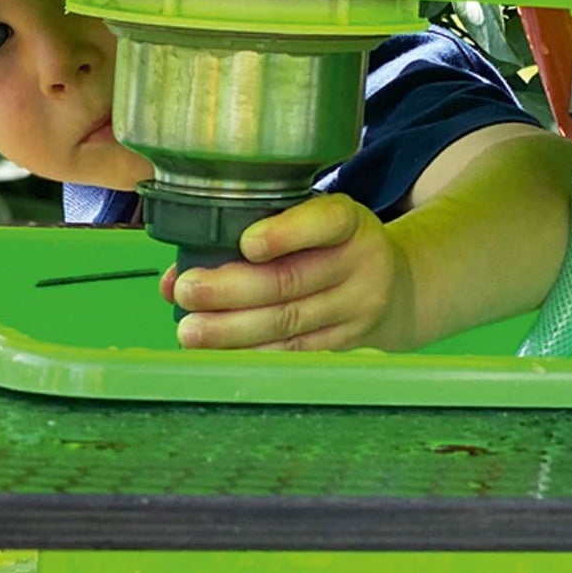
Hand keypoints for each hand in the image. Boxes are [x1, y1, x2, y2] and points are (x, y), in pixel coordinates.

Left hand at [159, 193, 416, 351]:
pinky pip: (294, 349)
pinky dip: (252, 352)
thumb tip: (173, 279)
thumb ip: (244, 236)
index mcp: (347, 220)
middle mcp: (359, 262)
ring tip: (190, 331)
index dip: (286, 234)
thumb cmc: (327, 246)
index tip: (248, 243)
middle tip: (188, 292)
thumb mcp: (305, 222)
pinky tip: (220, 352)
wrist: (398, 286)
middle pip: (291, 280)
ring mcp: (357, 306)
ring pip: (288, 321)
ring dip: (233, 330)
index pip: (323, 222)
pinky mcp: (347, 341)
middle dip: (231, 290)